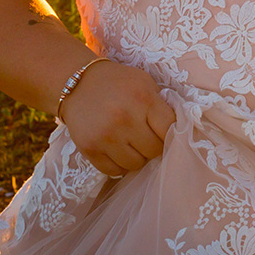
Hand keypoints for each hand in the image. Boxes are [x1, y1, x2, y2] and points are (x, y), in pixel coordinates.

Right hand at [60, 59, 175, 176]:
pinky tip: (117, 150)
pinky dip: (118, 165)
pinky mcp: (89, 149)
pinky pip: (113, 171)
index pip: (169, 130)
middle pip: (153, 151)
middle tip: (145, 137)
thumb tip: (178, 132)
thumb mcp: (144, 83)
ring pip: (135, 164)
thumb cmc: (117, 82)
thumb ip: (160, 105)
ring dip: (136, 157)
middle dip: (153, 146)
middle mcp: (124, 119)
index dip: (170, 134)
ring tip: (130, 143)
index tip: (163, 132)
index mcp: (142, 99)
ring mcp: (105, 136)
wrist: (77, 82)